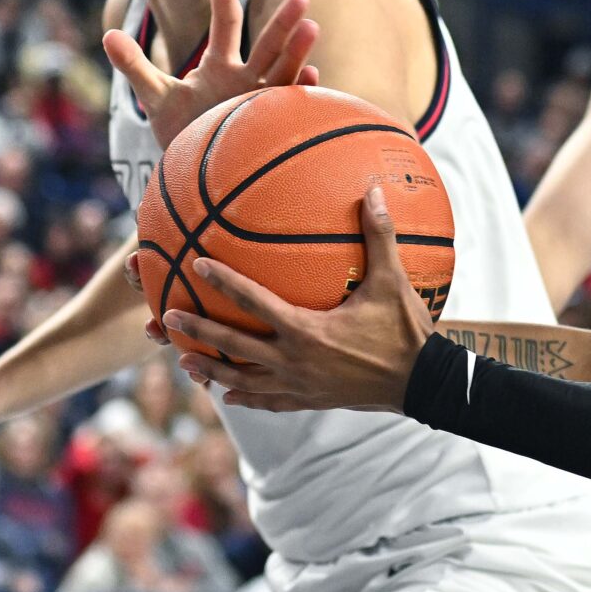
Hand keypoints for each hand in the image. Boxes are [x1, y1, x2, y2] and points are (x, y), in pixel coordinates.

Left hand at [103, 0, 319, 149]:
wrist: (200, 173)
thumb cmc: (182, 131)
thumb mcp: (158, 96)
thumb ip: (136, 66)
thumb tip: (107, 34)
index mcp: (220, 66)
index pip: (226, 25)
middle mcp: (246, 79)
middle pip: (267, 45)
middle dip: (282, 23)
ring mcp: (262, 103)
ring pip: (284, 73)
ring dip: (297, 52)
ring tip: (312, 27)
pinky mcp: (271, 129)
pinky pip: (290, 108)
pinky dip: (300, 93)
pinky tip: (313, 76)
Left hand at [163, 185, 430, 412]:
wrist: (423, 385)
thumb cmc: (405, 332)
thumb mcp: (392, 282)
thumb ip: (379, 236)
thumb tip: (374, 190)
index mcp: (306, 330)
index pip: (254, 301)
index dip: (224, 282)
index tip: (197, 265)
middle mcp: (294, 361)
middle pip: (234, 347)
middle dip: (199, 331)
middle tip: (168, 318)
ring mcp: (299, 385)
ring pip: (243, 380)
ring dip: (212, 370)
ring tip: (184, 360)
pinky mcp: (309, 400)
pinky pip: (269, 401)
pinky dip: (247, 397)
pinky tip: (229, 395)